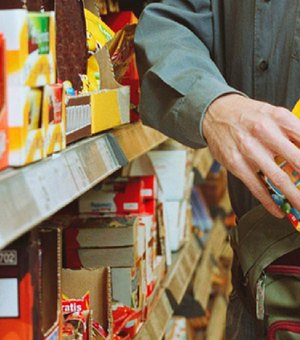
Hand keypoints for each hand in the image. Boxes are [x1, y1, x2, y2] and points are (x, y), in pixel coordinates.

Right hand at [202, 94, 299, 217]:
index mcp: (279, 117)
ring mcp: (248, 149)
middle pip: (297, 161)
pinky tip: (277, 210)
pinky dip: (269, 202)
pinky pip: (256, 187)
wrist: (216, 113)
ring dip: (294, 196)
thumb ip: (292, 132)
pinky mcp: (236, 164)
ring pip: (278, 178)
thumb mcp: (273, 114)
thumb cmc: (247, 115)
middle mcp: (264, 132)